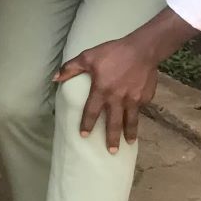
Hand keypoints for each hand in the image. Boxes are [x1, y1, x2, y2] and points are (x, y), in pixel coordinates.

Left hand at [55, 34, 160, 153]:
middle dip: (112, 138)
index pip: (91, 111)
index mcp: (102, 89)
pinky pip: (140, 109)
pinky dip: (138, 116)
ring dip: (129, 133)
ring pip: (131, 120)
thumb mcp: (88, 56)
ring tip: (128, 144)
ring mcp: (134, 99)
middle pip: (114, 122)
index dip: (86, 123)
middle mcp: (118, 98)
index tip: (83, 135)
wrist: (142, 50)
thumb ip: (70, 68)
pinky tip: (136, 121)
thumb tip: (54, 78)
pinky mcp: (146, 97)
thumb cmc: (112, 52)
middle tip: (111, 151)